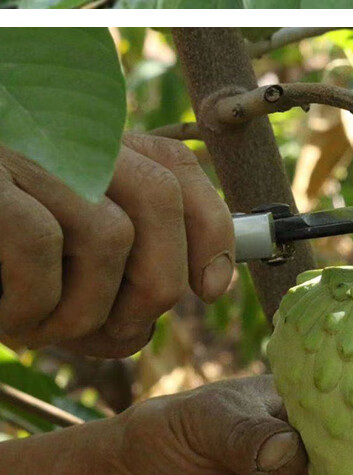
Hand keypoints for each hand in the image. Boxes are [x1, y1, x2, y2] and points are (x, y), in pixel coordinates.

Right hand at [0, 133, 234, 355]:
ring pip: (110, 233)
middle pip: (159, 198)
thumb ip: (112, 291)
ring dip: (83, 310)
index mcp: (89, 154)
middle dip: (154, 285)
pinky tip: (7, 318)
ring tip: (39, 329)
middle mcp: (60, 142)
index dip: (209, 228)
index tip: (209, 291)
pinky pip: (39, 244)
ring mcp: (19, 158)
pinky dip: (33, 302)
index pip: (176, 169)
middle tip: (110, 332)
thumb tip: (163, 314)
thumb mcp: (61, 280)